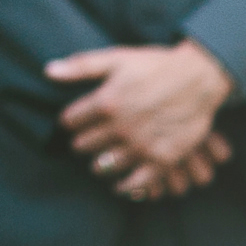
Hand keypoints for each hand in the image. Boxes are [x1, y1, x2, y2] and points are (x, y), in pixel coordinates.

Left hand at [45, 41, 233, 199]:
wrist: (197, 78)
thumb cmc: (154, 65)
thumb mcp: (115, 58)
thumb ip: (80, 66)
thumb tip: (48, 71)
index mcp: (105, 102)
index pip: (71, 120)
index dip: (69, 121)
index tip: (71, 122)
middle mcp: (120, 127)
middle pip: (85, 144)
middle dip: (82, 142)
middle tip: (84, 142)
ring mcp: (141, 145)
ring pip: (106, 165)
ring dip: (99, 164)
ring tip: (99, 161)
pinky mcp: (162, 159)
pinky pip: (137, 182)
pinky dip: (126, 187)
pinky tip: (120, 186)